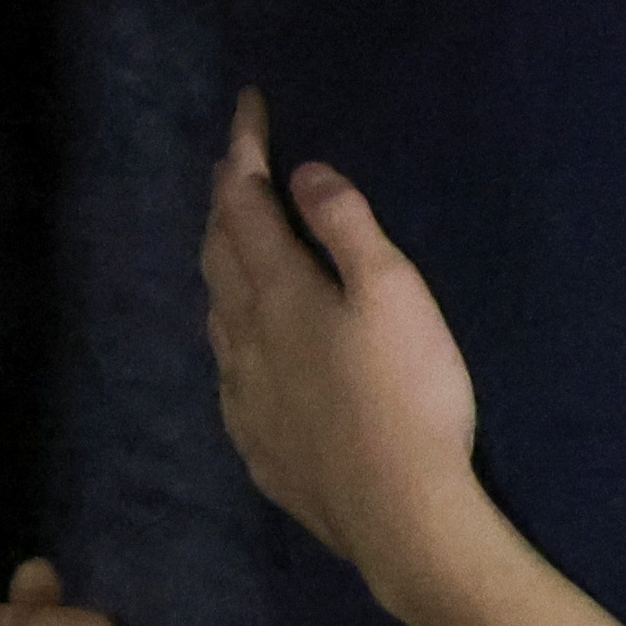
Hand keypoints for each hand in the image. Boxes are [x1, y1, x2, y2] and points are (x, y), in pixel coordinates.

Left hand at [203, 93, 486, 601]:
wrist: (400, 518)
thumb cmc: (408, 395)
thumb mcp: (393, 294)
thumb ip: (346, 228)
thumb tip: (302, 173)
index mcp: (276, 293)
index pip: (244, 204)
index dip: (243, 151)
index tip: (248, 107)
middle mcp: (243, 340)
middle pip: (219, 255)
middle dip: (225, 204)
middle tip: (234, 167)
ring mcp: (244, 399)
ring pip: (217, 316)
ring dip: (221, 268)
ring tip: (231, 244)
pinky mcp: (259, 447)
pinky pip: (229, 376)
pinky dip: (232, 337)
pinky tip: (245, 351)